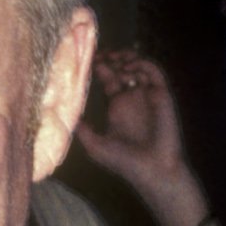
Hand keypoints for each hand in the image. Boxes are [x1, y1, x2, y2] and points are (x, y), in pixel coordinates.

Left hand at [72, 52, 205, 225]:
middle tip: (99, 54)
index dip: (98, 64)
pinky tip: (128, 68)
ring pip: (138, 65)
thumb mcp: (95, 146)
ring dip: (126, 57)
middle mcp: (132, 97)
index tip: (86, 58)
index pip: (107, 76)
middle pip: (121, 66)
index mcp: (117, 105)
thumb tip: (62, 114)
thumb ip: (81, 129)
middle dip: (111, 57)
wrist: (153, 172)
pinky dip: (142, 64)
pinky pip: (154, 72)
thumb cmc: (125, 163)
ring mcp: (147, 94)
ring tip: (114, 59)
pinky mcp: (162, 95)